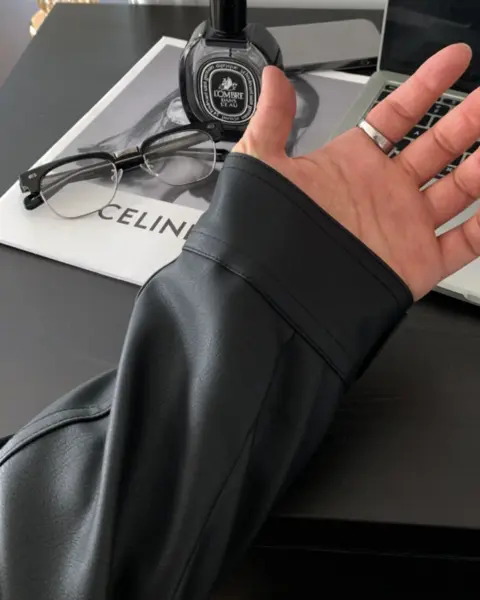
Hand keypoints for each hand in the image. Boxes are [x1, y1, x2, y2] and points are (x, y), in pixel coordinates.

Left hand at [233, 44, 479, 299]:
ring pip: (460, 188)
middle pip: (440, 146)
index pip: (400, 115)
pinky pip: (465, 242)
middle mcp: (384, 192)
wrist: (273, 295)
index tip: (454, 61)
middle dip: (468, 120)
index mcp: (354, 165)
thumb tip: (273, 80)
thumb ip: (273, 122)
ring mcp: (405, 226)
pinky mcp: (418, 263)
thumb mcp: (260, 167)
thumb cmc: (263, 232)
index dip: (427, 85)